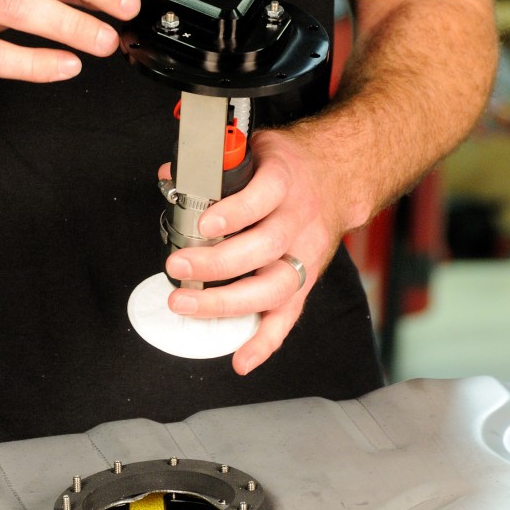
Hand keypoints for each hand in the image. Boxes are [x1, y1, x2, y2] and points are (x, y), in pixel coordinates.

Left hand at [161, 128, 354, 375]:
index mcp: (285, 181)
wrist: (337, 178)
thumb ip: (217, 163)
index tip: (204, 224)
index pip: (264, 196)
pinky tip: (242, 358)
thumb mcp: (256, 151)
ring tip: (187, 305)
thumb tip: (172, 173)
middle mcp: (298, 220)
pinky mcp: (305, 281)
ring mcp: (305, 253)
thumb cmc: (288, 168)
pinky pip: (289, 315)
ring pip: (275, 285)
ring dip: (229, 301)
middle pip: (265, 246)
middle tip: (178, 267)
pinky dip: (266, 340)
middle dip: (218, 263)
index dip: (235, 212)